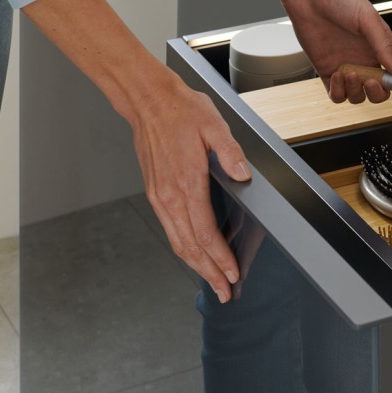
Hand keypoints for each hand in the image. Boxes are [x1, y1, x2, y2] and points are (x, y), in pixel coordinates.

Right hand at [128, 79, 252, 302]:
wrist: (147, 100)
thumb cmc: (180, 110)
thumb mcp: (214, 125)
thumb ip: (230, 153)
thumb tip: (244, 174)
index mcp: (187, 183)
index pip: (205, 233)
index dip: (220, 258)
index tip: (232, 274)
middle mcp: (169, 195)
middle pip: (190, 247)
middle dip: (209, 273)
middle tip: (224, 292)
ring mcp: (159, 196)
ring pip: (177, 242)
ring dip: (195, 265)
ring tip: (211, 281)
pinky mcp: (155, 192)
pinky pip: (170, 229)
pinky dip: (183, 248)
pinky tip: (193, 255)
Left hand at [287, 0, 391, 109]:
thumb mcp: (368, 18)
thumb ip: (384, 46)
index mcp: (380, 48)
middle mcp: (365, 60)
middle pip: (379, 92)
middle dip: (377, 93)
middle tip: (371, 81)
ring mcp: (346, 67)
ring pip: (358, 96)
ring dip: (356, 91)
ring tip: (350, 73)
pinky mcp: (327, 71)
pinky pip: (336, 95)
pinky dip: (339, 92)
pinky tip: (337, 76)